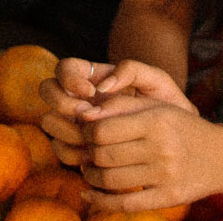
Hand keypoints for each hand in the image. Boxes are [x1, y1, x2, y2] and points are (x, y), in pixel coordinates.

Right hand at [40, 58, 197, 167]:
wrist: (176, 138)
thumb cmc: (165, 102)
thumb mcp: (156, 80)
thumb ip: (132, 70)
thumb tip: (102, 86)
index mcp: (95, 76)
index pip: (64, 67)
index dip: (68, 78)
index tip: (89, 92)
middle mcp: (80, 98)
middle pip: (47, 90)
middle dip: (61, 102)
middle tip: (86, 113)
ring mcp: (76, 122)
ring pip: (49, 121)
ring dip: (65, 128)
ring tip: (91, 137)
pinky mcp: (80, 147)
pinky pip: (60, 149)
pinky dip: (72, 152)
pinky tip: (94, 155)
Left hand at [78, 93, 222, 212]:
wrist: (222, 156)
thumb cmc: (183, 127)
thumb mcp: (158, 107)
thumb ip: (121, 106)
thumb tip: (83, 116)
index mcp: (157, 120)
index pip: (103, 130)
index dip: (87, 133)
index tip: (87, 134)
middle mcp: (161, 147)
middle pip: (103, 156)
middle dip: (87, 155)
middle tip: (86, 154)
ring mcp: (165, 175)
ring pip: (110, 180)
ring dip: (91, 177)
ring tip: (90, 171)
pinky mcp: (168, 197)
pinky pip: (124, 204)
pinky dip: (100, 201)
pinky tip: (90, 195)